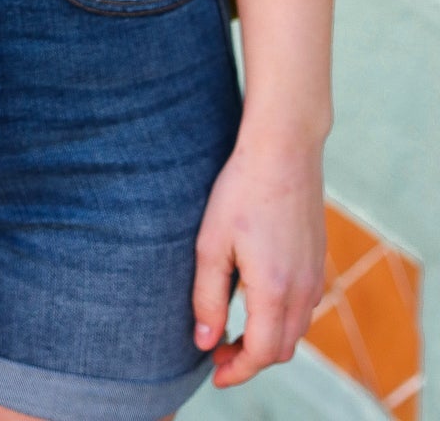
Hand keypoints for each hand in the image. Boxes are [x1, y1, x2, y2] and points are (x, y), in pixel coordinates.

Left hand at [192, 130, 327, 387]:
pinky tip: (256, 301)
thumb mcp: (211, 244)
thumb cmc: (240, 191)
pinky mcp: (318, 260)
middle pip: (282, 348)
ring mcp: (316, 275)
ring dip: (268, 340)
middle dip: (251, 359)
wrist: (283, 150)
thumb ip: (207, 297)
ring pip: (296, 329)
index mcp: (275, 289)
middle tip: (217, 351)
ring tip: (233, 330)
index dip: (238, 370)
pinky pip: (304, 306)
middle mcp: (303, 289)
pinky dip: (282, 319)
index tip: (215, 373)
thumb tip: (204, 341)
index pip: (262, 353)